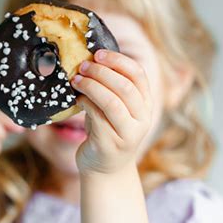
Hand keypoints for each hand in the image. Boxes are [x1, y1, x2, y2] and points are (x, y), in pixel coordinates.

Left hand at [72, 50, 151, 174]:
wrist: (105, 168)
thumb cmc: (106, 129)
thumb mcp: (115, 107)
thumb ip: (112, 86)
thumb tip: (90, 58)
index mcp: (145, 104)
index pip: (138, 74)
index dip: (118, 60)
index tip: (98, 53)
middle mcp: (142, 119)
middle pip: (125, 86)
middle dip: (101, 72)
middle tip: (82, 66)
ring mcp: (129, 134)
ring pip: (112, 102)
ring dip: (91, 86)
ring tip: (76, 80)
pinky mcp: (111, 145)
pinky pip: (97, 117)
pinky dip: (85, 103)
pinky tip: (77, 99)